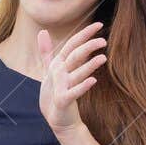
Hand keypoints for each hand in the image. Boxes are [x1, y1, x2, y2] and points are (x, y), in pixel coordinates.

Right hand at [36, 22, 106, 136]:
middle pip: (74, 55)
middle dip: (88, 46)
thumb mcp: (49, 70)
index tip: (99, 25)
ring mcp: (60, 86)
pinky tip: (93, 81)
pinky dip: (82, 87)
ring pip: (76, 73)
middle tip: (103, 41)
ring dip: (89, 65)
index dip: (84, 34)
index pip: (71, 44)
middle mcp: (58, 73)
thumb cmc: (54, 92)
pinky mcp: (62, 101)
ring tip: (103, 58)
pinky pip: (73, 93)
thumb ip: (47, 52)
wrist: (57, 119)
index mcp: (57, 64)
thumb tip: (42, 31)